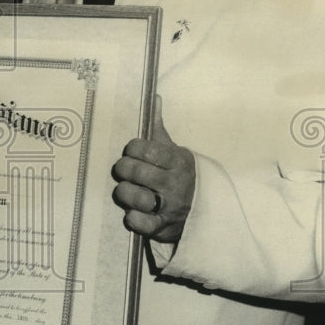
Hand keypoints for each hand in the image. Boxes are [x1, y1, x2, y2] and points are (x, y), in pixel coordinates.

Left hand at [111, 96, 194, 242]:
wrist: (200, 209)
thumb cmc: (177, 174)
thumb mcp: (173, 150)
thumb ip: (158, 127)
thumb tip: (154, 97)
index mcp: (178, 160)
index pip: (146, 149)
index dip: (132, 149)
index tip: (132, 152)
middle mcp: (175, 183)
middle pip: (136, 171)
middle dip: (124, 169)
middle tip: (124, 171)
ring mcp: (171, 206)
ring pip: (136, 197)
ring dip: (124, 193)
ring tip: (126, 190)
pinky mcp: (164, 227)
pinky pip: (142, 223)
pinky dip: (133, 218)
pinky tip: (132, 212)